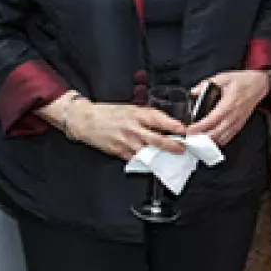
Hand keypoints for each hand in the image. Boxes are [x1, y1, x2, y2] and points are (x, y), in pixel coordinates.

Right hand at [68, 101, 186, 160]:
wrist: (86, 121)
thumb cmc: (109, 113)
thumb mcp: (130, 108)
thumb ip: (146, 116)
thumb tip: (165, 124)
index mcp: (136, 114)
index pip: (158, 119)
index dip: (173, 125)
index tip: (184, 130)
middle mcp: (133, 128)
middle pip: (157, 139)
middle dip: (173, 145)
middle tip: (182, 148)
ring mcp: (126, 142)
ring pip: (149, 152)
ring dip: (161, 156)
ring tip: (170, 157)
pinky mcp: (120, 152)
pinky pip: (137, 159)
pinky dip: (147, 161)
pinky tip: (154, 162)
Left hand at [185, 69, 269, 145]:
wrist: (258, 84)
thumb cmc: (242, 81)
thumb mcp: (222, 77)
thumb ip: (206, 84)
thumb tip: (193, 91)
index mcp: (228, 104)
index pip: (211, 120)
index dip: (199, 127)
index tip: (189, 130)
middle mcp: (234, 115)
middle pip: (216, 133)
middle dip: (202, 137)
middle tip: (190, 136)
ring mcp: (237, 121)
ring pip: (222, 138)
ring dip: (210, 140)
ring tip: (198, 139)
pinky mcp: (240, 124)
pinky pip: (229, 137)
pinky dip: (219, 140)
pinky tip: (212, 139)